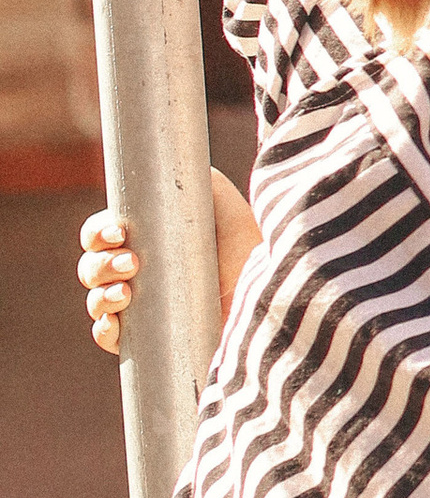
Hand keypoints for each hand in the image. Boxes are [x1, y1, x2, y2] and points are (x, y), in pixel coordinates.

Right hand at [78, 169, 261, 354]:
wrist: (269, 297)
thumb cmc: (249, 246)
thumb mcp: (221, 200)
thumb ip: (192, 177)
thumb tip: (162, 156)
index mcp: (148, 240)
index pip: (101, 234)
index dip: (98, 233)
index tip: (118, 232)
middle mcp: (140, 274)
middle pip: (91, 266)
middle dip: (100, 263)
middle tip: (132, 263)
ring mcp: (142, 309)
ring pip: (95, 300)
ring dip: (101, 294)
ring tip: (128, 292)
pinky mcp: (150, 342)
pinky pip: (107, 336)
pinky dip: (105, 328)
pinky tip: (117, 320)